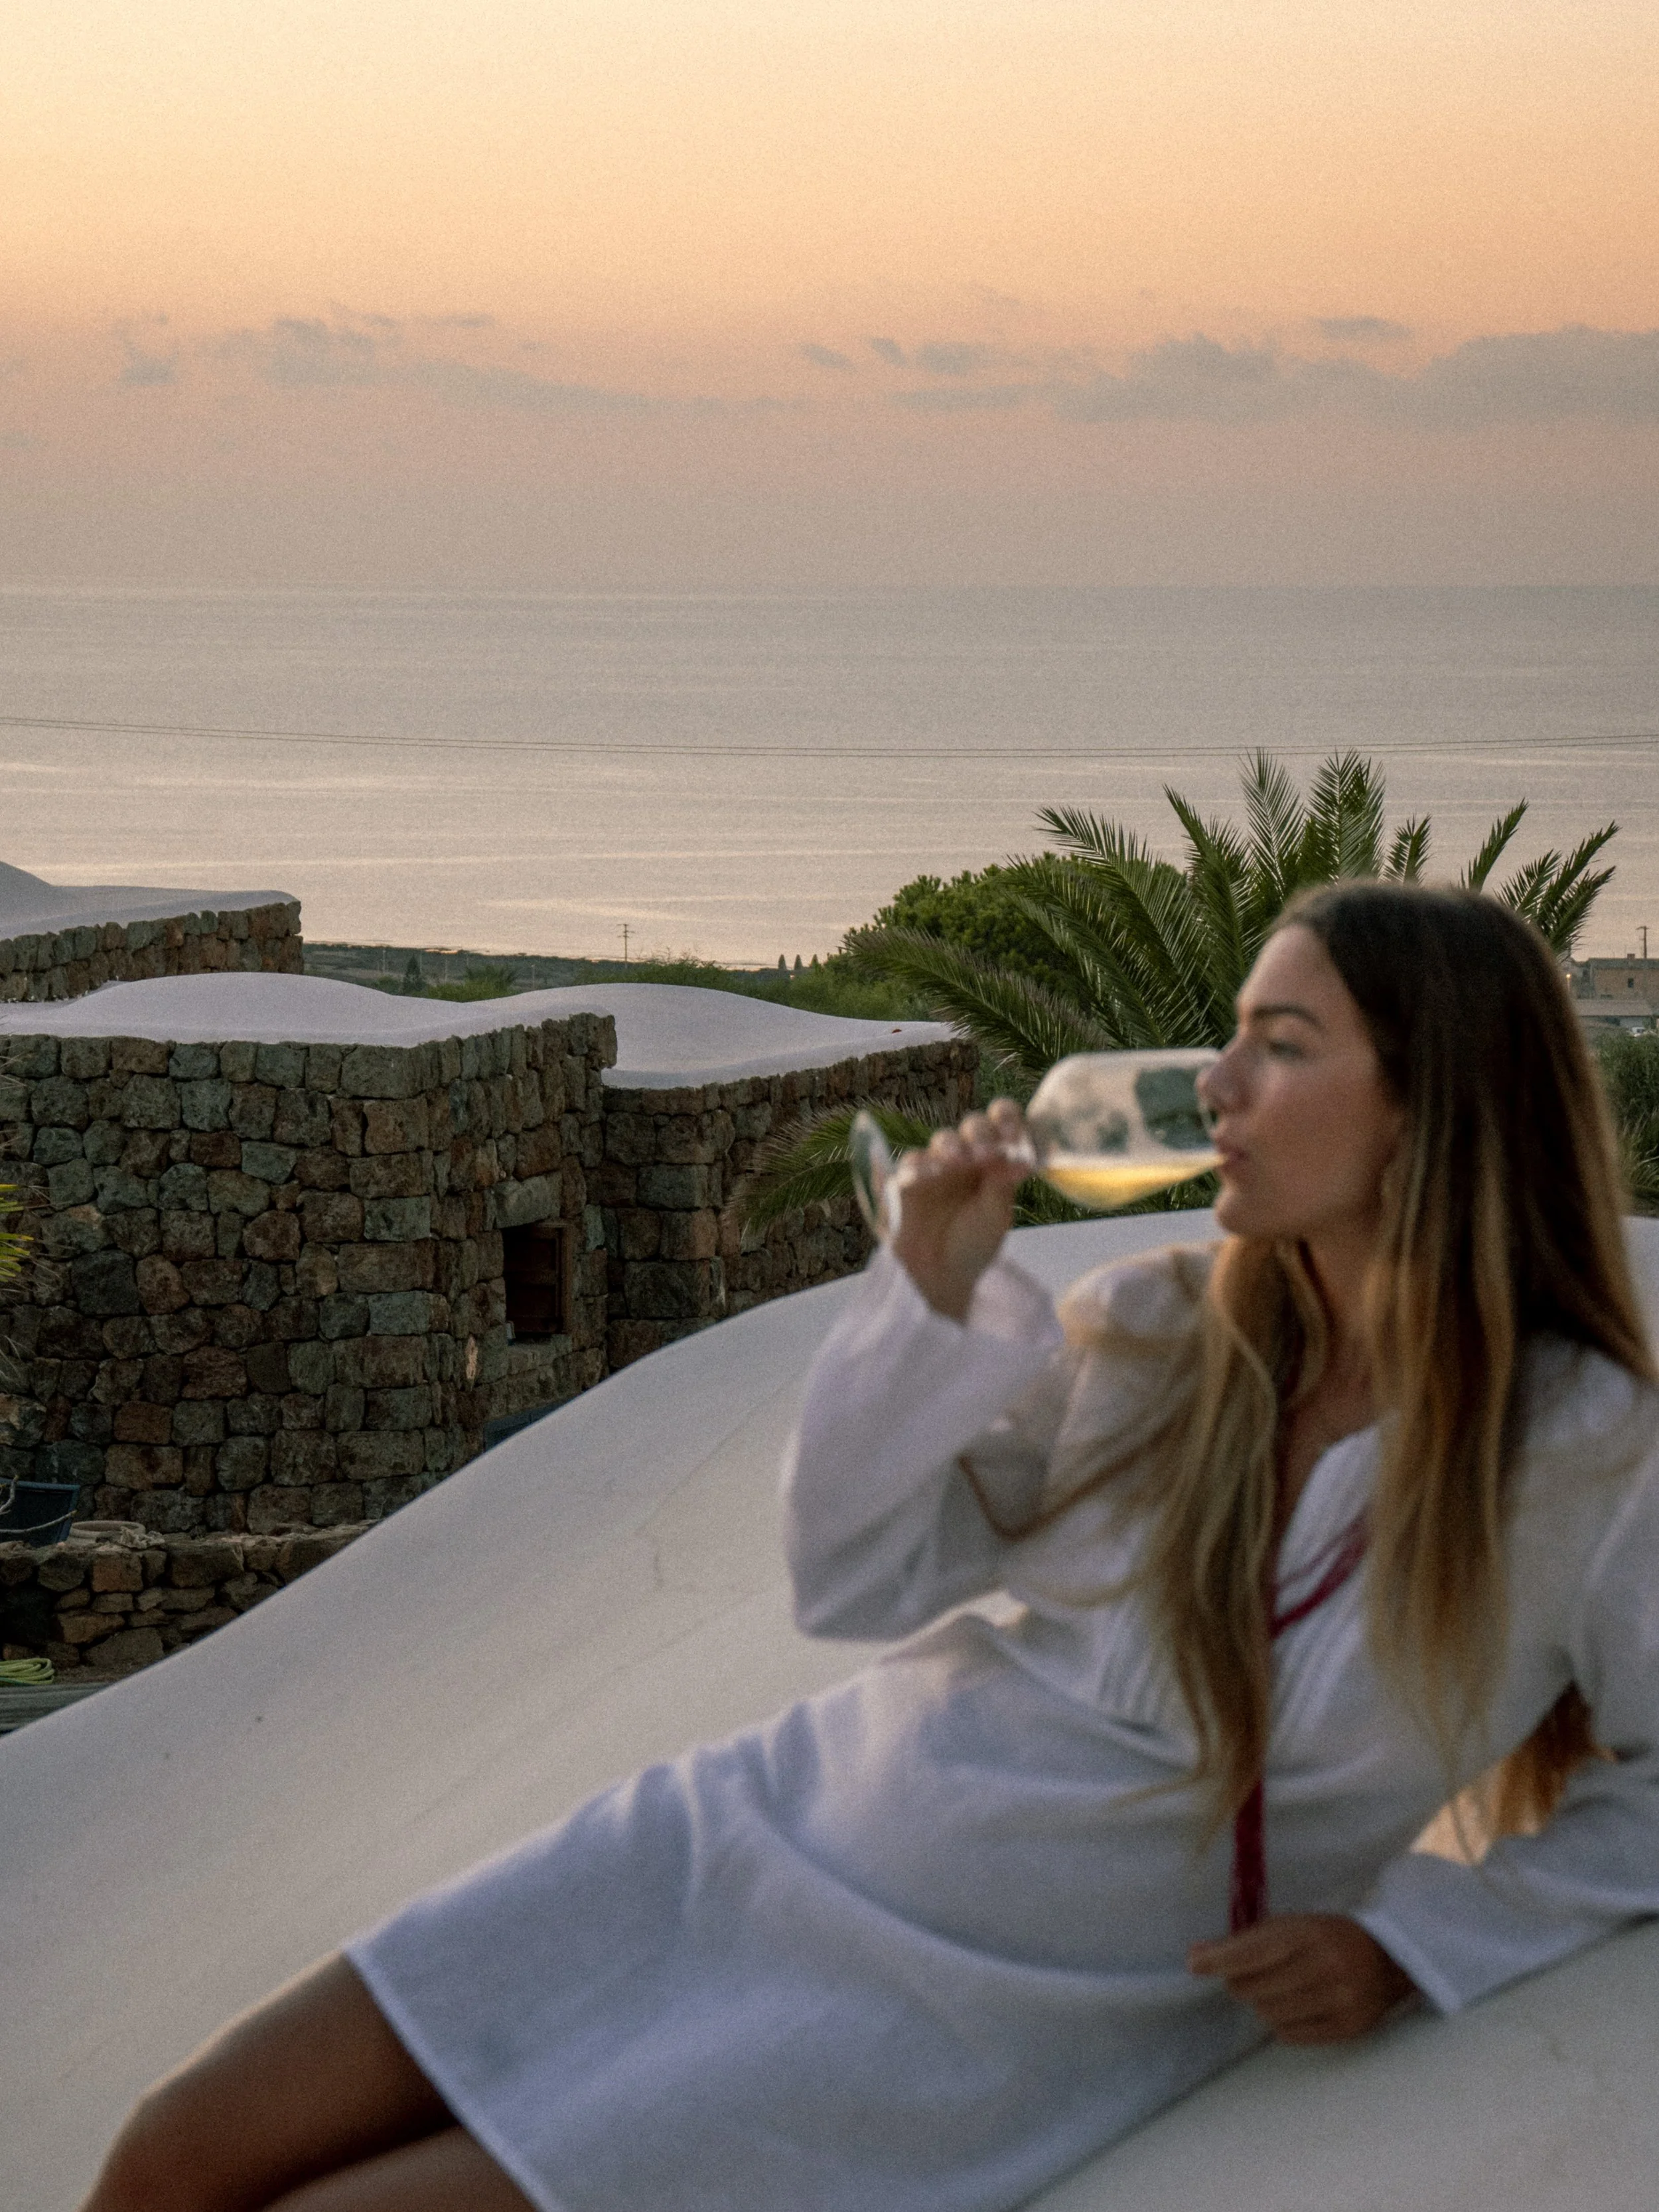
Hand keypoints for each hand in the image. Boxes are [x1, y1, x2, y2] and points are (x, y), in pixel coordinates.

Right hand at [890, 1099, 1028, 1321]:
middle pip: (973, 1126)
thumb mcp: (995, 1216)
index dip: (1008, 1119)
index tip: (1013, 1133)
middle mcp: (966, 1155)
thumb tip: (1019, 1157)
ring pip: (942, 1141)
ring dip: (951, 1145)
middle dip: (980, 1132)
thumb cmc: (973, 1243)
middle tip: (985, 1151)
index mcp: (993, 1158)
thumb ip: (1002, 1186)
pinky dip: (917, 1164)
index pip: (1002, 1124)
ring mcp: (935, 1165)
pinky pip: (908, 1164)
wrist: (940, 1277)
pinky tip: (926, 1171)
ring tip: (957, 1158)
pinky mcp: (905, 1180)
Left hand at [1188, 1914, 1417, 2044]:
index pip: (1253, 1952)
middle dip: (1240, 1984)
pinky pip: (1290, 2035)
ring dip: (1261, 2004)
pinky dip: (1282, 2023)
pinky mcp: (1347, 2028)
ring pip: (1269, 2014)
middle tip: (1246, 1977)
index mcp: (1307, 1934)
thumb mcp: (1291, 1926)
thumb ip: (1245, 1941)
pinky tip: (1292, 2007)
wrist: (1389, 1960)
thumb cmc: (1327, 1937)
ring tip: (1275, 1990)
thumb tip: (1197, 1957)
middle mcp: (1324, 1967)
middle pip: (1255, 1988)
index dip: (1219, 1960)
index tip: (1193, 1965)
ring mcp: (1338, 2000)